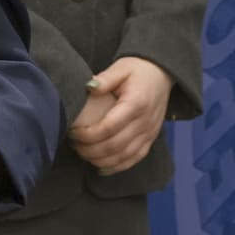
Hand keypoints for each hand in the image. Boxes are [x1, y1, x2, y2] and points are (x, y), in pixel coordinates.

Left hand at [69, 57, 172, 174]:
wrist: (161, 73)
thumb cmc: (138, 70)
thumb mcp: (120, 68)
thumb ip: (105, 79)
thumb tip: (88, 88)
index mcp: (136, 103)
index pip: (109, 127)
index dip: (88, 134)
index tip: (73, 132)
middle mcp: (144, 122)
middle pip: (114, 146)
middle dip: (89, 150)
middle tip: (74, 144)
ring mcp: (149, 133)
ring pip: (122, 157)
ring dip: (99, 160)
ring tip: (83, 153)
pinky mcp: (150, 140)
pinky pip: (133, 160)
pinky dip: (116, 167)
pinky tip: (100, 167)